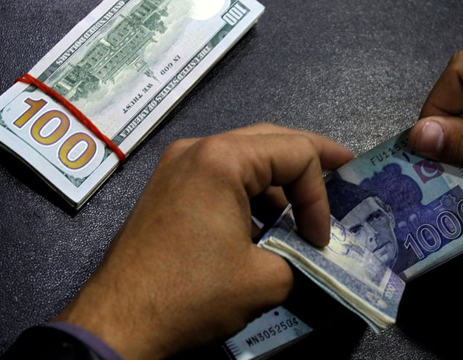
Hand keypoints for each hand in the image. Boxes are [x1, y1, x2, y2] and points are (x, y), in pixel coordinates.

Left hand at [54, 124, 352, 359]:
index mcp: (222, 159)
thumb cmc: (192, 294)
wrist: (119, 322)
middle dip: (309, 160)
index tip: (321, 239)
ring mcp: (176, 166)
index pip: (296, 153)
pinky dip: (248, 192)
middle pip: (270, 140)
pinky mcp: (167, 188)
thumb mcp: (266, 279)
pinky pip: (219, 176)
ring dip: (277, 181)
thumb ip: (303, 257)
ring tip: (302, 211)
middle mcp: (197, 148)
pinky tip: (262, 223)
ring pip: (244, 157)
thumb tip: (311, 254)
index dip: (320, 195)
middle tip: (344, 169)